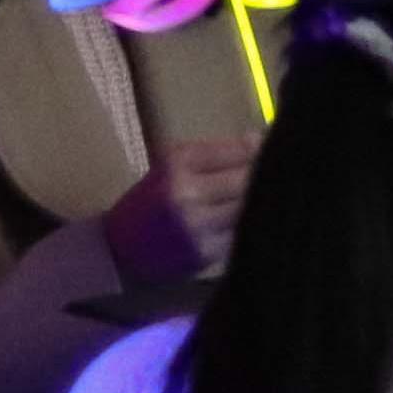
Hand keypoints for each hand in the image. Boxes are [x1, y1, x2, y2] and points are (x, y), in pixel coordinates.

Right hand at [105, 136, 260, 283]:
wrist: (117, 250)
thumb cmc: (148, 203)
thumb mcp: (171, 167)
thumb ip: (215, 155)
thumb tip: (261, 140)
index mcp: (176, 162)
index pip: (237, 150)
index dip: (260, 150)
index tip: (274, 147)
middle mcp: (187, 192)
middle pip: (247, 179)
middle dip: (263, 176)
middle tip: (276, 175)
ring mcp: (198, 225)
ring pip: (248, 207)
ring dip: (260, 202)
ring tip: (264, 198)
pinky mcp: (207, 252)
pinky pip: (241, 232)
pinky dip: (248, 225)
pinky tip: (247, 222)